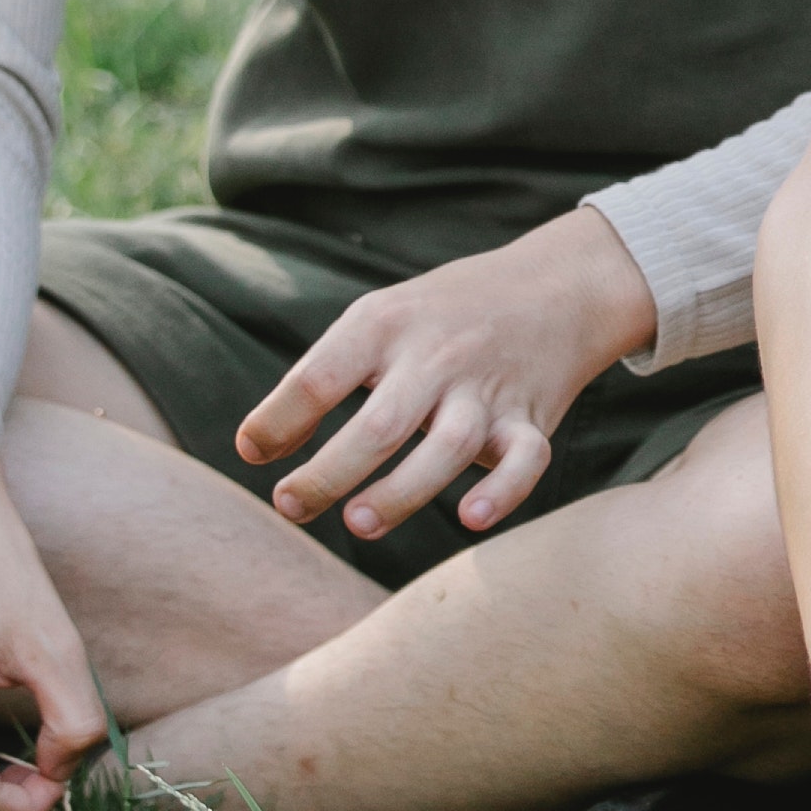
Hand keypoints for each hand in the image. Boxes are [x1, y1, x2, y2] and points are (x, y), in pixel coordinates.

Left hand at [237, 213, 656, 544]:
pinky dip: (502, 492)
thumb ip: (323, 376)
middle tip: (290, 506)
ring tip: (357, 524)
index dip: (278, 419)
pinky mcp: (532, 419)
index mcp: (385, 326)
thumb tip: (256, 446)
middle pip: (380, 424)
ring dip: (400, 492)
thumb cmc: (442, 316)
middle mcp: (437, 356)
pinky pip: (526, 461)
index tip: (253, 454)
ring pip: (447, 448)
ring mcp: (487, 389)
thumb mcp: (379, 319)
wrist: (557, 286)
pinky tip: (471, 518)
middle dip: (329, 473)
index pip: (320, 377)